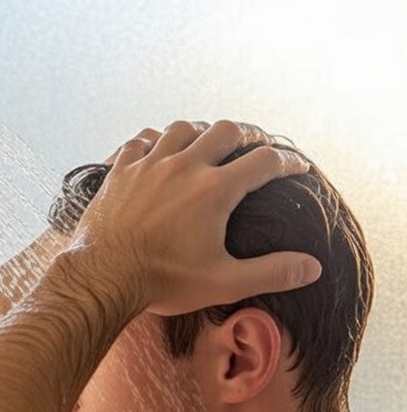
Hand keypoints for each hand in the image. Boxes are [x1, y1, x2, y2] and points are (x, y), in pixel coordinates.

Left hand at [69, 120, 321, 315]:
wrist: (100, 277)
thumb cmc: (161, 281)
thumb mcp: (224, 283)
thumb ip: (271, 272)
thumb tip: (312, 267)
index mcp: (215, 189)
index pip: (264, 161)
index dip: (287, 161)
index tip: (297, 167)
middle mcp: (183, 166)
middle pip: (225, 131)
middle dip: (247, 135)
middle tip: (255, 145)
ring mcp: (148, 165)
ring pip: (181, 128)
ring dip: (200, 131)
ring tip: (208, 142)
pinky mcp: (119, 172)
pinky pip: (140, 141)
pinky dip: (154, 140)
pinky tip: (157, 149)